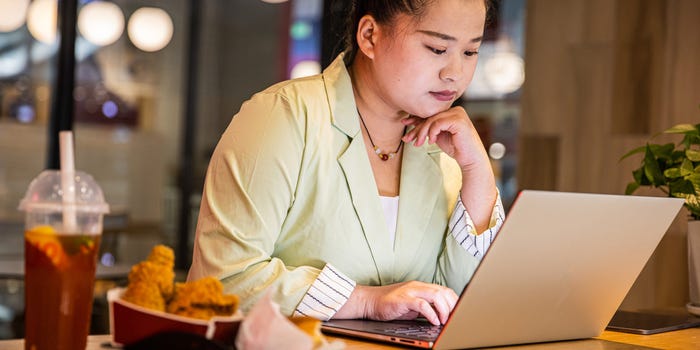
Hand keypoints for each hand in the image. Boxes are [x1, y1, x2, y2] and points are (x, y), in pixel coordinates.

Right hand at [335, 281, 457, 324]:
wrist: (370, 301)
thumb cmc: (390, 304)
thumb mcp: (412, 305)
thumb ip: (426, 307)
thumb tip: (442, 317)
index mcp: (422, 287)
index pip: (445, 290)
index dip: (455, 302)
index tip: (459, 314)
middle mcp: (418, 286)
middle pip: (443, 292)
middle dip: (452, 307)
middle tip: (453, 320)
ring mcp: (410, 291)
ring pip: (436, 296)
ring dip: (444, 310)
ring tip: (444, 321)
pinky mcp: (403, 299)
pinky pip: (422, 304)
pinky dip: (431, 313)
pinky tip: (433, 321)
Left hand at [401, 106, 488, 170]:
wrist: (470, 159)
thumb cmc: (456, 148)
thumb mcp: (438, 135)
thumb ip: (429, 128)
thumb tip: (410, 122)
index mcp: (451, 111)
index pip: (431, 113)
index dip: (416, 118)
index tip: (405, 123)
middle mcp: (455, 110)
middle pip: (430, 116)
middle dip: (416, 128)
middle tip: (407, 138)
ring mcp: (458, 114)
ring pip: (432, 120)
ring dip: (422, 133)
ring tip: (418, 143)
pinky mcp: (458, 121)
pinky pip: (438, 123)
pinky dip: (432, 133)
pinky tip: (431, 142)